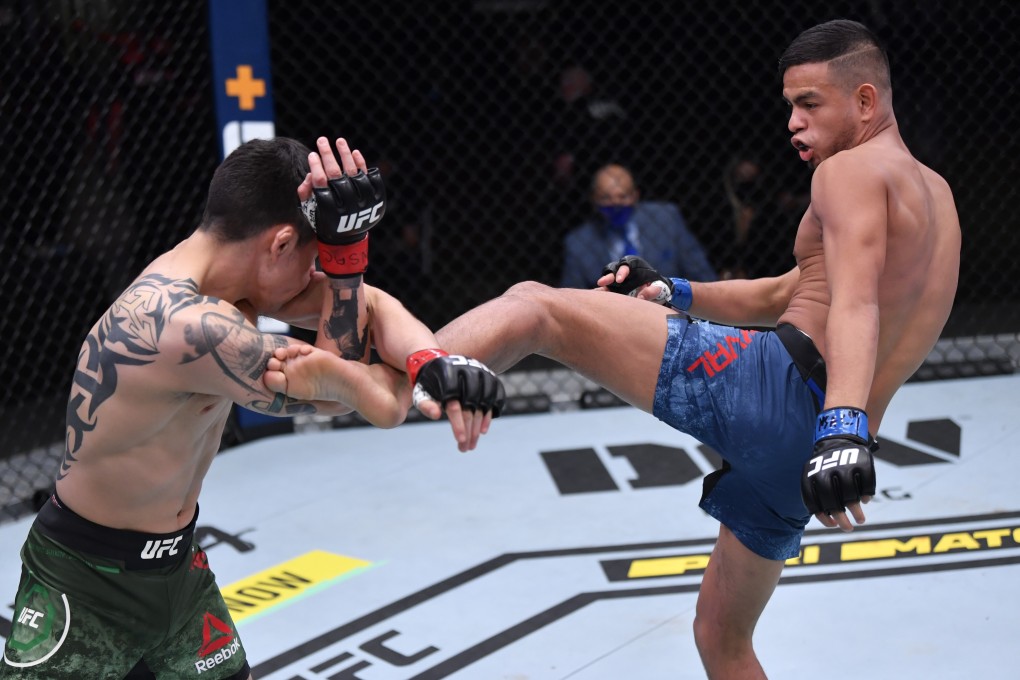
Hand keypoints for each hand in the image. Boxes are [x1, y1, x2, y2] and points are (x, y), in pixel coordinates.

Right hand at [300, 137, 385, 277]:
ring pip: (354, 173)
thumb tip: (310, 175)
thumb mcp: (310, 210)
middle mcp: (347, 206)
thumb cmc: (325, 219)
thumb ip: (306, 194)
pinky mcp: (376, 199)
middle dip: (327, 155)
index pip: (321, 183)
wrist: (348, 237)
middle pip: (336, 175)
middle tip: (321, 140)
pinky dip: (362, 164)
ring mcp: (363, 202)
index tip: (312, 154)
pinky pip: (370, 178)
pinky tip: (355, 152)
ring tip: (339, 141)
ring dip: (346, 155)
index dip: (316, 167)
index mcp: (329, 209)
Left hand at [406, 349, 505, 451]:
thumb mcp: (421, 393)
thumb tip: (436, 415)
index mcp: (447, 377)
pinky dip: (492, 412)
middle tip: (465, 448)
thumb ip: (425, 404)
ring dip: (480, 426)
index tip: (460, 441)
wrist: (439, 363)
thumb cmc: (428, 383)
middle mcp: (466, 373)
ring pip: (485, 403)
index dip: (458, 424)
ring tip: (473, 442)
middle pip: (471, 407)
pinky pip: (497, 395)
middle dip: (469, 431)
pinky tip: (484, 429)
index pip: (455, 406)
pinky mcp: (489, 376)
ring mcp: (480, 373)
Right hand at [596, 255, 691, 309]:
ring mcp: (617, 279)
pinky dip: (601, 293)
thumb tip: (641, 298)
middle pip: (613, 270)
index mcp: (635, 267)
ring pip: (607, 278)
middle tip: (602, 283)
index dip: (621, 272)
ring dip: (602, 285)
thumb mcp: (658, 289)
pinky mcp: (613, 288)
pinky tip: (597, 298)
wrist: (655, 294)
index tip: (619, 280)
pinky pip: (605, 289)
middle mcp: (624, 271)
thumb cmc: (657, 288)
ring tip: (596, 292)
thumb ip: (651, 292)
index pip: (626, 266)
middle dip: (607, 276)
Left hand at [801, 407, 875, 531]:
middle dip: (841, 518)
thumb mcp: (815, 475)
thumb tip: (832, 522)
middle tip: (848, 529)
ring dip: (856, 512)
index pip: (813, 501)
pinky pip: (866, 484)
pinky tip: (865, 501)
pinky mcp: (862, 463)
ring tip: (860, 520)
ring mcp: (845, 466)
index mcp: (810, 475)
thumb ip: (819, 496)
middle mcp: (826, 471)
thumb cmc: (825, 465)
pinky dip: (866, 495)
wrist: (839, 436)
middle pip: (832, 501)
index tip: (832, 525)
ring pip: (851, 495)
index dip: (823, 517)